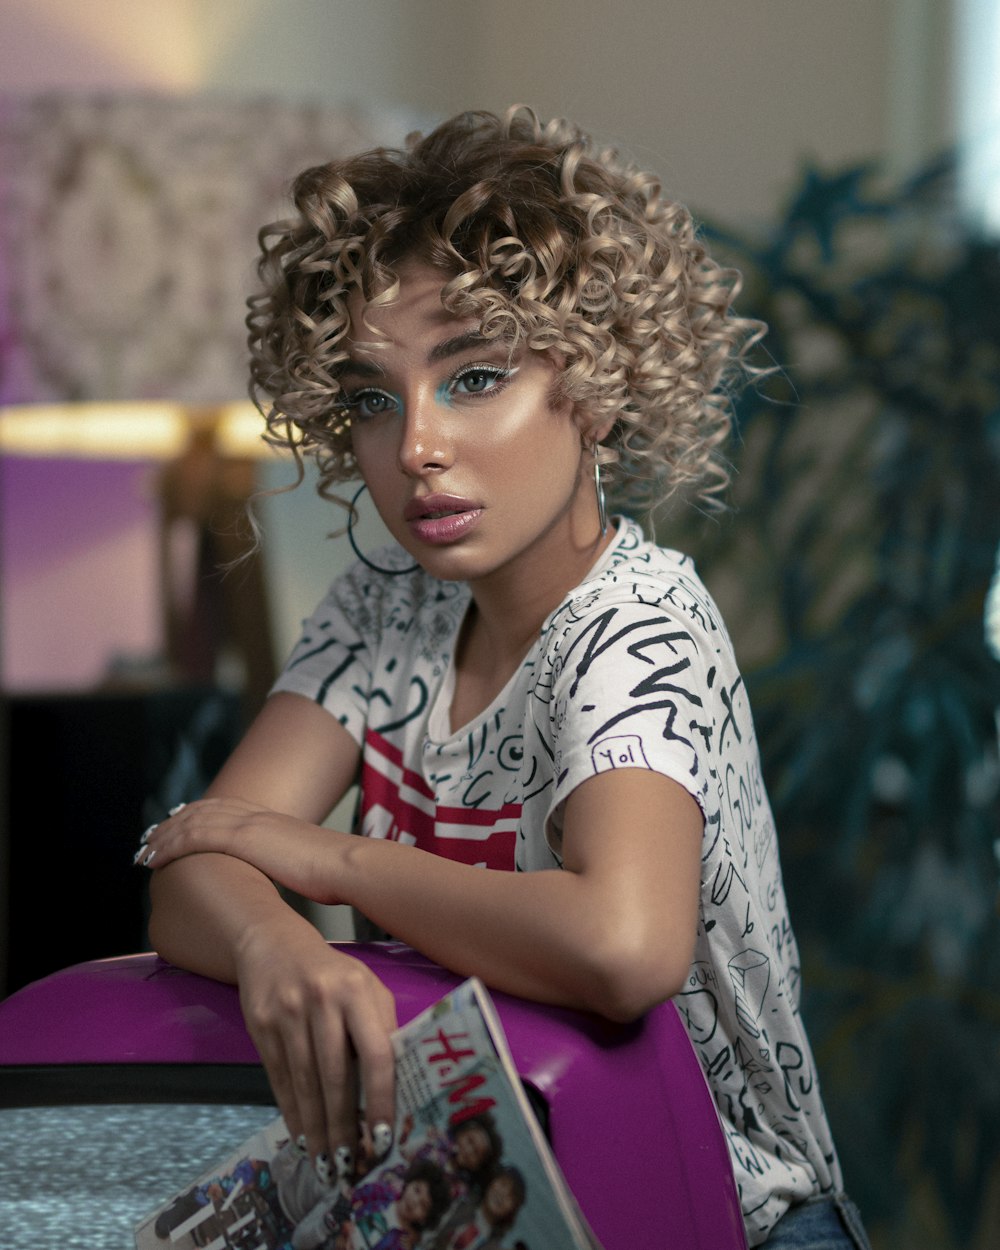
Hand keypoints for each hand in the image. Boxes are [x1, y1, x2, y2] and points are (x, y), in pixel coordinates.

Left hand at [135, 798, 339, 901]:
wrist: (347, 864)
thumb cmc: (337, 872)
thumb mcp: (309, 863)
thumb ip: (292, 864)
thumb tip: (292, 877)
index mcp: (271, 820)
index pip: (225, 810)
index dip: (199, 815)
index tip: (179, 825)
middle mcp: (256, 816)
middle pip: (203, 811)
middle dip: (174, 823)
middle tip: (151, 837)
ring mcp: (248, 825)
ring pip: (192, 822)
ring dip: (165, 836)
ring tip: (144, 850)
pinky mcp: (242, 839)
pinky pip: (194, 837)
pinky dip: (171, 846)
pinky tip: (155, 859)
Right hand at [235, 917, 396, 1173]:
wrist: (273, 945)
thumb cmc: (333, 973)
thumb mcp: (366, 986)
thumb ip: (383, 1026)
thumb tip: (397, 1084)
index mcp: (358, 991)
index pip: (376, 1053)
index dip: (381, 1098)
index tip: (384, 1136)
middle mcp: (322, 1001)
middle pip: (335, 1075)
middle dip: (343, 1125)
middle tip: (349, 1164)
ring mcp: (287, 1013)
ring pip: (305, 1082)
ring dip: (316, 1127)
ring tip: (326, 1160)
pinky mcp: (261, 1025)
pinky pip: (279, 1078)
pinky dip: (291, 1111)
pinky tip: (301, 1134)